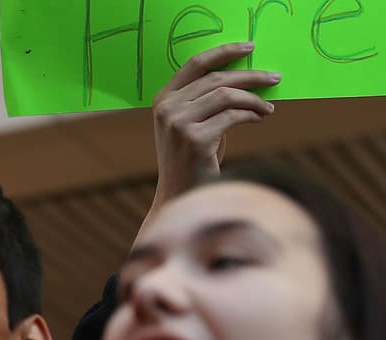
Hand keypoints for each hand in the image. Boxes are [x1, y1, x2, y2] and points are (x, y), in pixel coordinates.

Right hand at [146, 42, 279, 224]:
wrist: (180, 194)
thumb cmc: (192, 156)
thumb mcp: (192, 122)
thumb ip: (206, 98)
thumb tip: (248, 75)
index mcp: (163, 99)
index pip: (195, 64)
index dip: (224, 52)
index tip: (250, 47)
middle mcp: (167, 109)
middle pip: (217, 79)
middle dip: (251, 76)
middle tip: (275, 78)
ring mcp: (178, 124)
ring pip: (227, 96)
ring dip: (254, 99)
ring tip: (267, 108)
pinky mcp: (195, 139)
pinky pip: (232, 117)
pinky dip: (251, 115)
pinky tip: (260, 119)